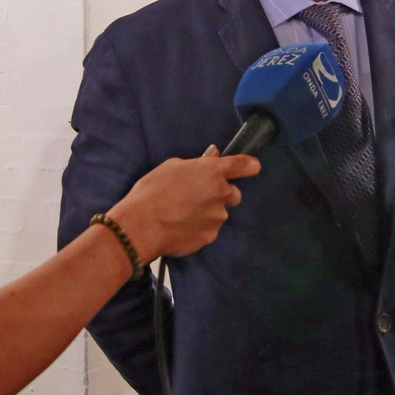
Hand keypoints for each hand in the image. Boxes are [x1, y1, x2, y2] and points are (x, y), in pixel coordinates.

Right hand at [109, 148, 257, 260]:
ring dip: (209, 212)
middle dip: (222, 194)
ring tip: (184, 214)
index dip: (249, 165)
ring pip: (220, 213)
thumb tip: (212, 157)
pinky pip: (209, 229)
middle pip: (234, 194)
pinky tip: (181, 227)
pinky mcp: (210, 236)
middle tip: (199, 196)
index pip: (243, 165)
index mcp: (213, 172)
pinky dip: (200, 228)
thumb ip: (197, 164)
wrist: (141, 226)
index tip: (252, 167)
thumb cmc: (153, 190)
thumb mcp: (172, 167)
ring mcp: (218, 217)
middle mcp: (221, 194)